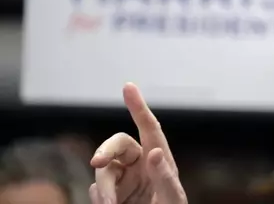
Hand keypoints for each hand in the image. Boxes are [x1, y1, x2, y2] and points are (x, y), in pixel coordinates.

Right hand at [89, 83, 186, 203]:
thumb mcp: (172, 199)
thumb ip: (164, 177)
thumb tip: (154, 152)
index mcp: (160, 160)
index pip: (149, 128)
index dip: (138, 107)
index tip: (128, 86)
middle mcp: (141, 166)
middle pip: (118, 145)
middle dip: (106, 150)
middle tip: (97, 162)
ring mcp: (125, 180)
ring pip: (104, 169)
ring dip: (104, 186)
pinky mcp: (112, 196)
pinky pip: (98, 189)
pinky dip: (100, 197)